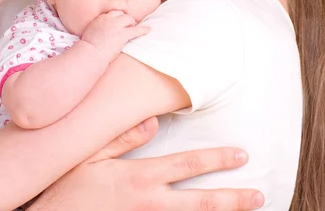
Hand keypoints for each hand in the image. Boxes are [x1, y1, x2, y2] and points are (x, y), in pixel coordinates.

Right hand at [28, 117, 264, 210]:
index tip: (240, 155)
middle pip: (200, 202)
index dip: (216, 159)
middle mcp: (149, 204)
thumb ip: (121, 138)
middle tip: (258, 195)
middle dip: (232, 199)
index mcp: (139, 178)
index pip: (186, 165)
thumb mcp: (88, 155)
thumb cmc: (67, 188)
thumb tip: (153, 122)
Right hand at [80, 10, 149, 61]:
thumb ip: (96, 28)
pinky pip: (136, 30)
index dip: (117, 18)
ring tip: (132, 30)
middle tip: (127, 27)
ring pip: (129, 19)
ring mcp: (116, 26)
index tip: (119, 23)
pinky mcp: (122, 35)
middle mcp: (108, 19)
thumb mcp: (90, 32)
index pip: (112, 13)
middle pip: (121, 14)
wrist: (90, 53)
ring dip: (131, 24)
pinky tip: (149, 30)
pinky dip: (143, 30)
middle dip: (125, 20)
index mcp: (100, 18)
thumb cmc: (88, 47)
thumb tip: (98, 31)